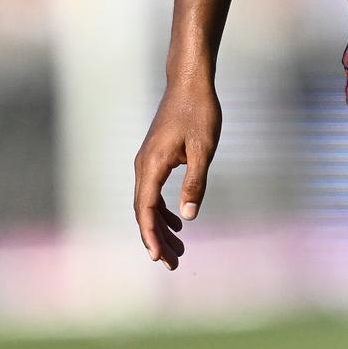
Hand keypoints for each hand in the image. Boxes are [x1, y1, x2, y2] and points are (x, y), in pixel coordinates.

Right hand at [132, 80, 221, 269]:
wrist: (189, 83)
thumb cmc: (199, 112)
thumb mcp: (204, 149)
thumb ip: (195, 182)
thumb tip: (188, 216)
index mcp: (152, 165)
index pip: (146, 209)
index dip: (151, 236)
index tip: (160, 259)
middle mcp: (143, 166)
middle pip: (144, 211)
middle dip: (156, 240)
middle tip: (173, 265)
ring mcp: (147, 161)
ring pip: (148, 203)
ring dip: (160, 228)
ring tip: (177, 251)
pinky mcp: (155, 158)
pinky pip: (153, 192)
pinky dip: (162, 210)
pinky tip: (176, 222)